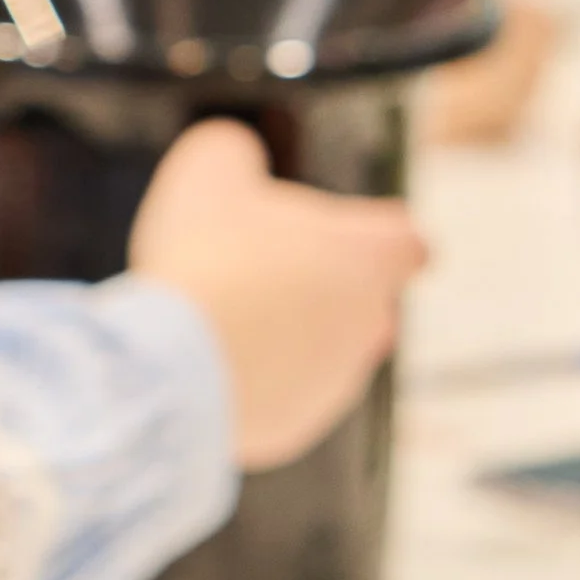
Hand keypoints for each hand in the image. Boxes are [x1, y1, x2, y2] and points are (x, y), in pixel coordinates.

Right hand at [129, 120, 425, 470]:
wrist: (173, 367)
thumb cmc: (203, 258)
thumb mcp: (211, 169)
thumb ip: (235, 151)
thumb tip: (238, 156)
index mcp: (369, 256)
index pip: (406, 240)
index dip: (374, 231)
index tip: (341, 232)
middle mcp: (371, 323)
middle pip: (365, 300)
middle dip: (321, 286)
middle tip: (259, 270)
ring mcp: (336, 382)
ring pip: (326, 352)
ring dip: (289, 336)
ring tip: (226, 320)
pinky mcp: (297, 427)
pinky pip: (283, 397)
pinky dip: (258, 383)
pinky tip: (212, 365)